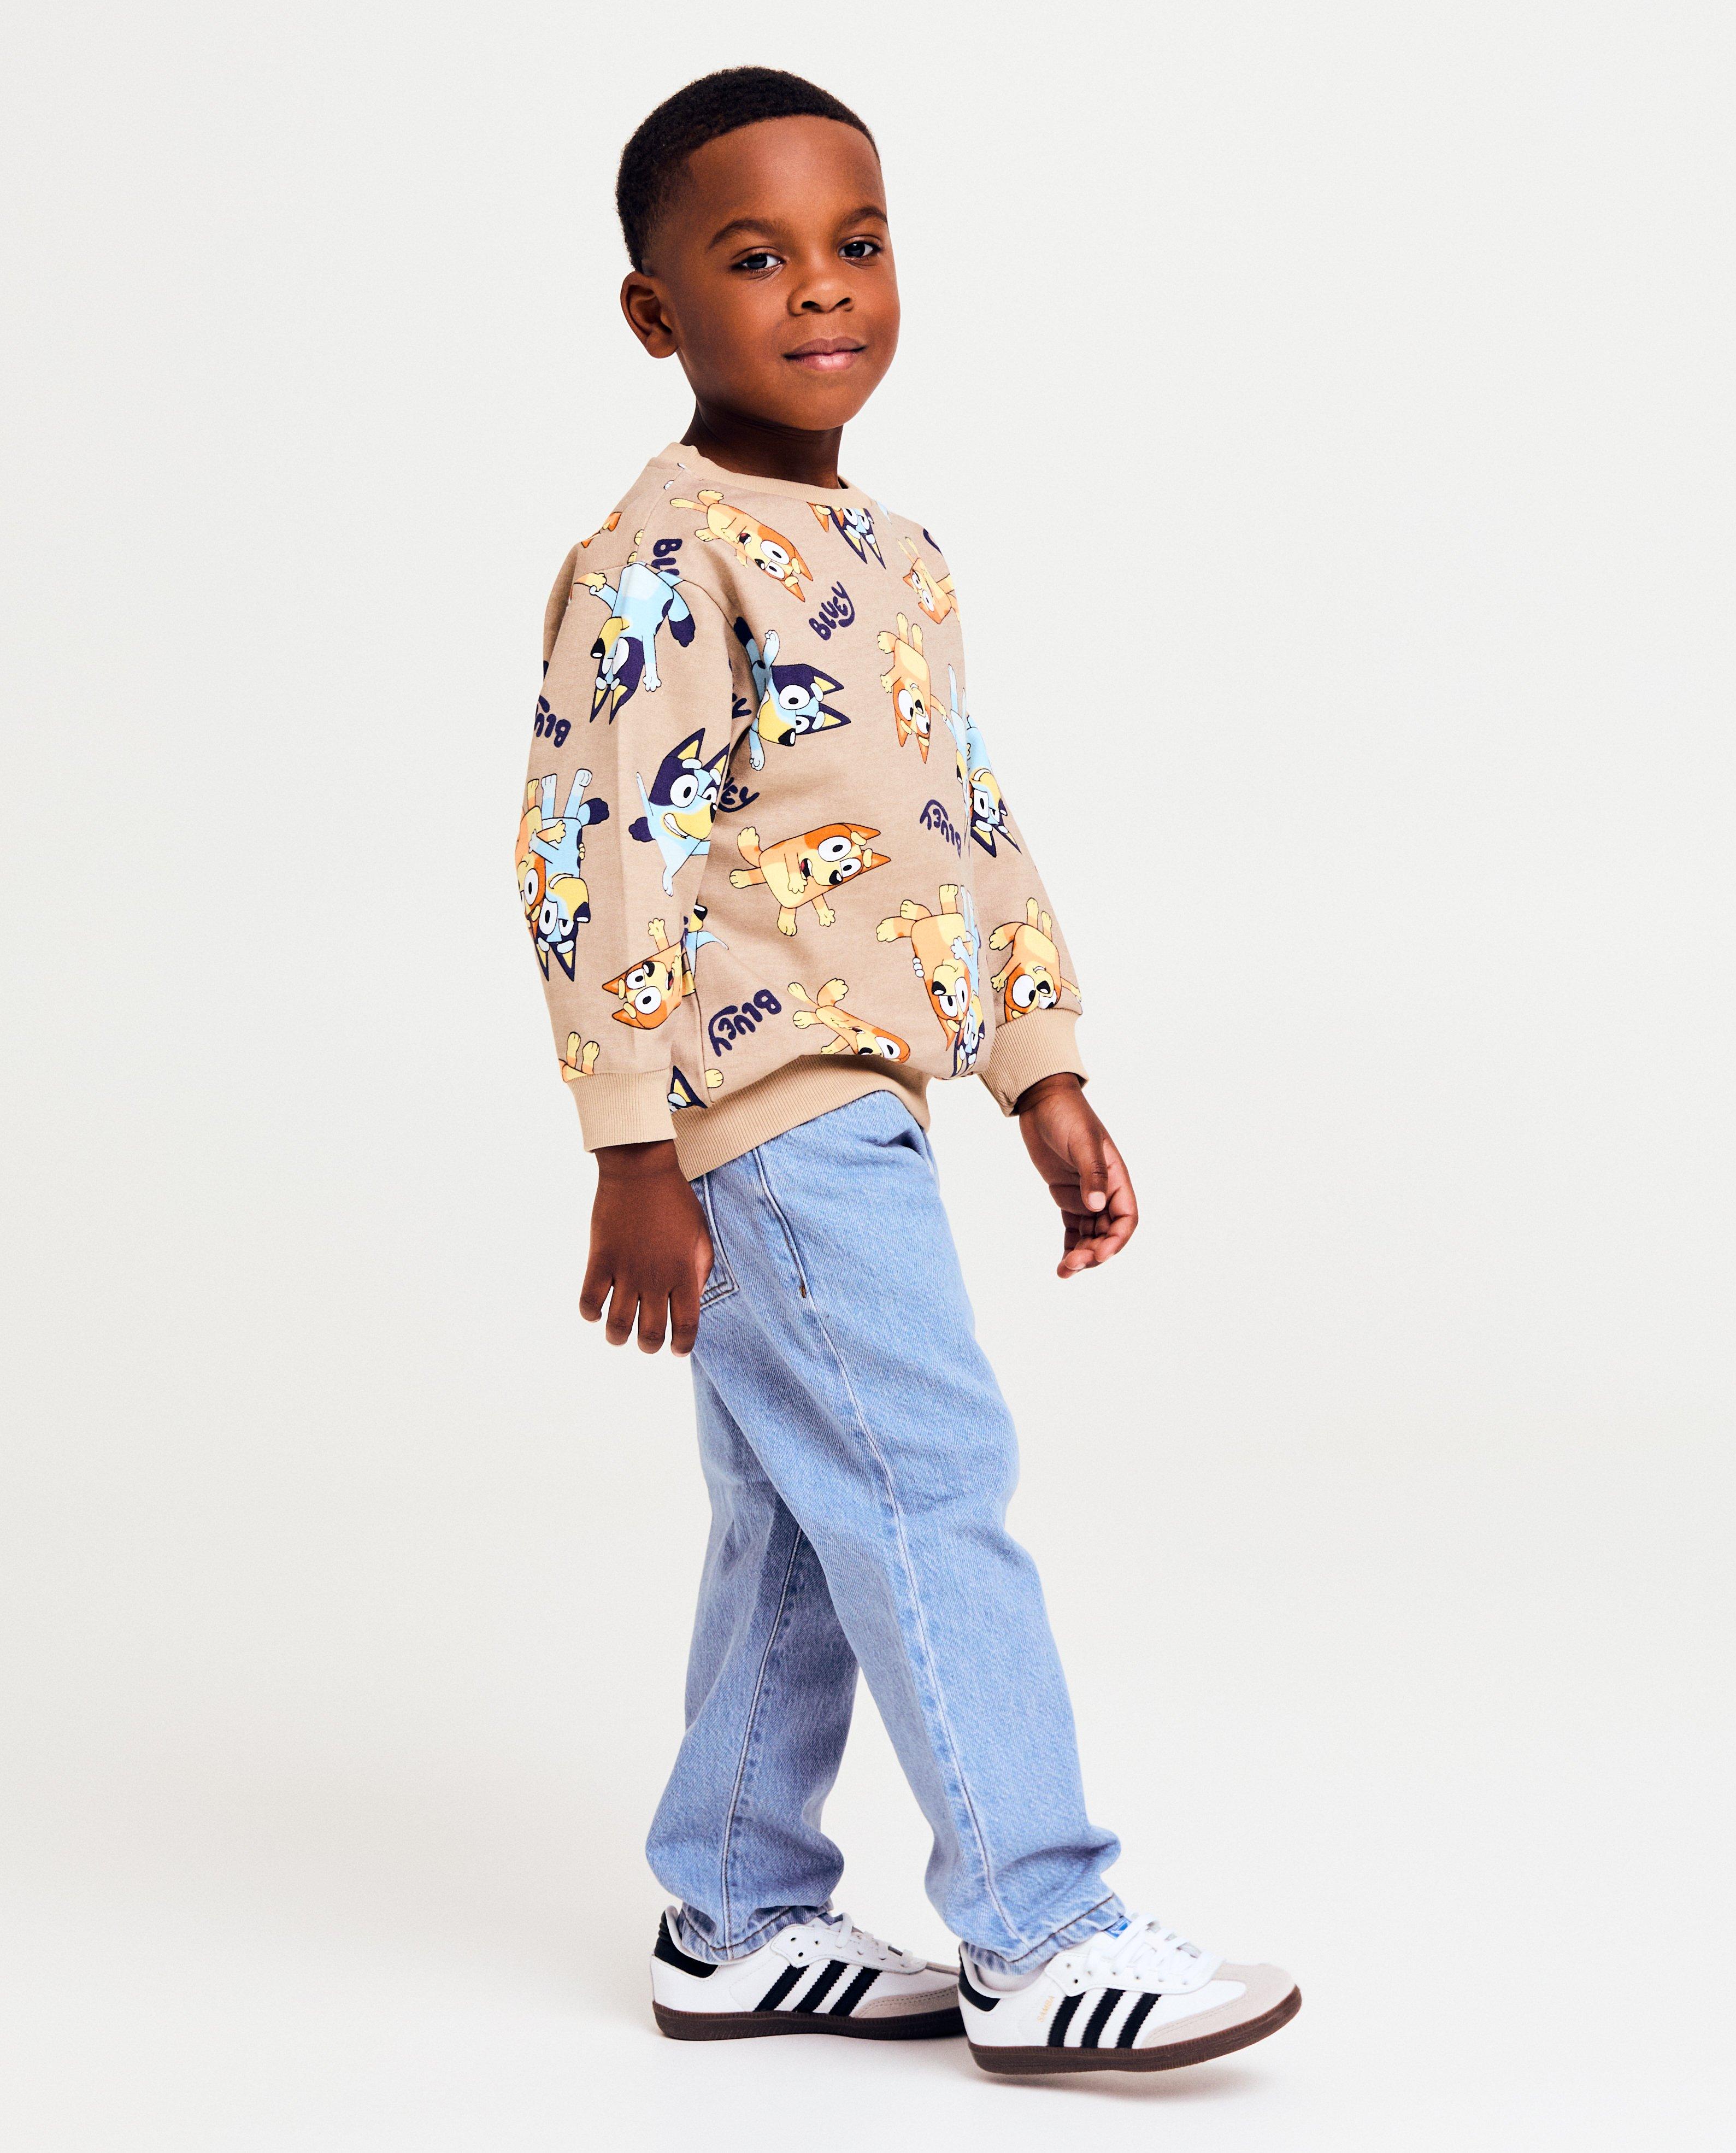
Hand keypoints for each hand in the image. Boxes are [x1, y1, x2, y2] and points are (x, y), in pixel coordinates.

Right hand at [580, 1141, 712, 1353]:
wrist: (641, 1171)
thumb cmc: (675, 1201)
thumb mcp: (700, 1234)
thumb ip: (701, 1270)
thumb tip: (694, 1300)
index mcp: (684, 1273)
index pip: (686, 1325)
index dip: (682, 1345)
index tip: (676, 1350)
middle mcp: (655, 1278)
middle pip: (650, 1333)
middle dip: (649, 1346)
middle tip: (647, 1342)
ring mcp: (626, 1269)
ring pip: (618, 1324)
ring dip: (617, 1337)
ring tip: (619, 1334)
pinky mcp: (600, 1258)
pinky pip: (589, 1300)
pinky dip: (590, 1313)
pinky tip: (596, 1311)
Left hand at [1015, 1075, 1138, 1278]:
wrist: (1042, 1101)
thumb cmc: (1067, 1115)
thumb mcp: (1082, 1142)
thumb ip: (1092, 1174)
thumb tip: (1096, 1205)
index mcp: (1116, 1178)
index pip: (1126, 1217)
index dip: (1117, 1240)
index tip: (1100, 1254)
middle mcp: (1104, 1190)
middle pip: (1107, 1232)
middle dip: (1094, 1251)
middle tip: (1072, 1264)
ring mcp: (1085, 1195)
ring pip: (1090, 1235)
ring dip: (1081, 1254)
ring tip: (1064, 1271)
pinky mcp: (1066, 1196)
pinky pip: (1073, 1228)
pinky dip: (1070, 1246)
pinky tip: (1061, 1264)